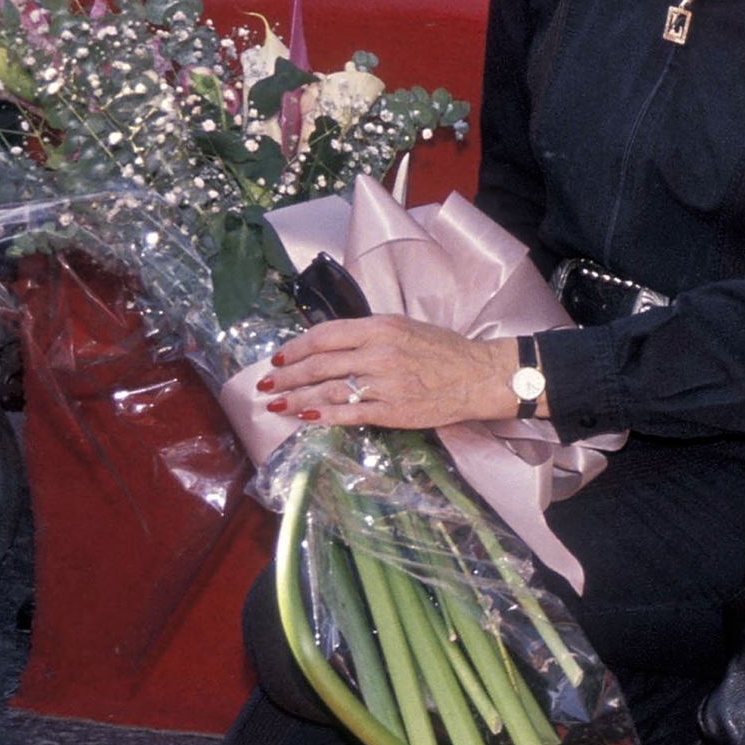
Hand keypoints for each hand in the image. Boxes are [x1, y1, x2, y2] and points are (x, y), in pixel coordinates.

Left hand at [258, 316, 527, 429]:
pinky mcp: (391, 411)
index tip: (278, 358)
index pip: (324, 335)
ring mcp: (383, 384)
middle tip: (265, 384)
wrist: (478, 376)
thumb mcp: (405, 326)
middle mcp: (377, 353)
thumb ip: (369, 333)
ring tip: (275, 404)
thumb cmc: (443, 350)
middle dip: (286, 376)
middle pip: (318, 364)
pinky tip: (305, 418)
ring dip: (295, 399)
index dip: (295, 348)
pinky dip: (322, 416)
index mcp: (380, 328)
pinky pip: (348, 413)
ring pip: (326, 391)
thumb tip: (330, 344)